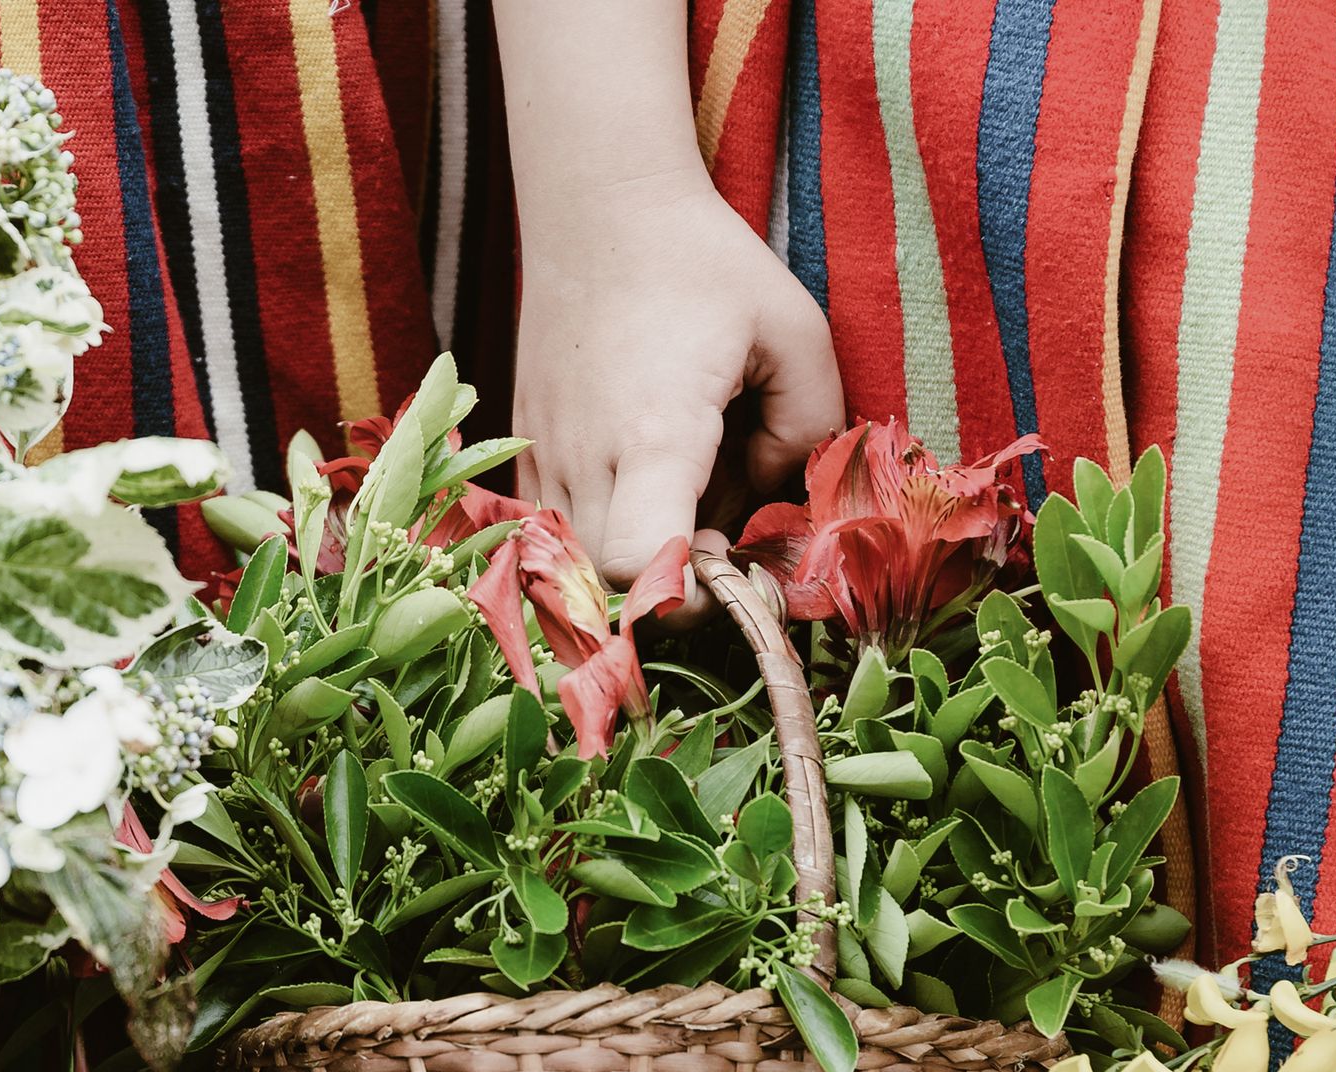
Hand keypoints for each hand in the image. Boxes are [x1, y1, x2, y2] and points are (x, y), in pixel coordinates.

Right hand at [490, 0, 842, 589]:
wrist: (600, 210)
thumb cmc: (706, 265)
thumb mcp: (797, 332)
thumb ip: (807, 432)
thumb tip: (769, 500)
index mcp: (657, 432)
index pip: (636, 566)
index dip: (681, 598)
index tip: (723, 571)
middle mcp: (586, 455)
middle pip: (611, 585)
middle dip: (670, 586)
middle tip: (720, 536)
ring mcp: (545, 453)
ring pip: (578, 561)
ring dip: (632, 556)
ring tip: (680, 497)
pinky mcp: (527, 446)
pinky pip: (556, 527)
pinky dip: (598, 527)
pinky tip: (639, 481)